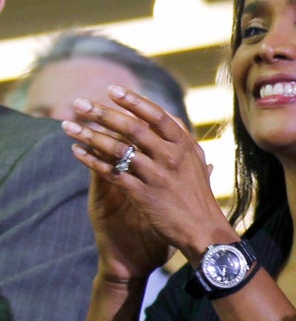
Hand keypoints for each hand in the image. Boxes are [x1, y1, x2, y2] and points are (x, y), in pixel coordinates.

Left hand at [62, 85, 228, 274]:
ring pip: (118, 149)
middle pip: (132, 128)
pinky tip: (77, 152)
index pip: (156, 115)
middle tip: (79, 103)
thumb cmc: (199, 197)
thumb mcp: (197, 164)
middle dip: (102, 113)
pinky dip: (92, 161)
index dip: (134, 101)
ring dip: (89, 135)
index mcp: (185, 145)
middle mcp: (171, 156)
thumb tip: (176, 121)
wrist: (202, 230)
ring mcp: (157, 175)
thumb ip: (183, 143)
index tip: (112, 89)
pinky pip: (111, 173)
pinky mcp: (143, 194)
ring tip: (67, 126)